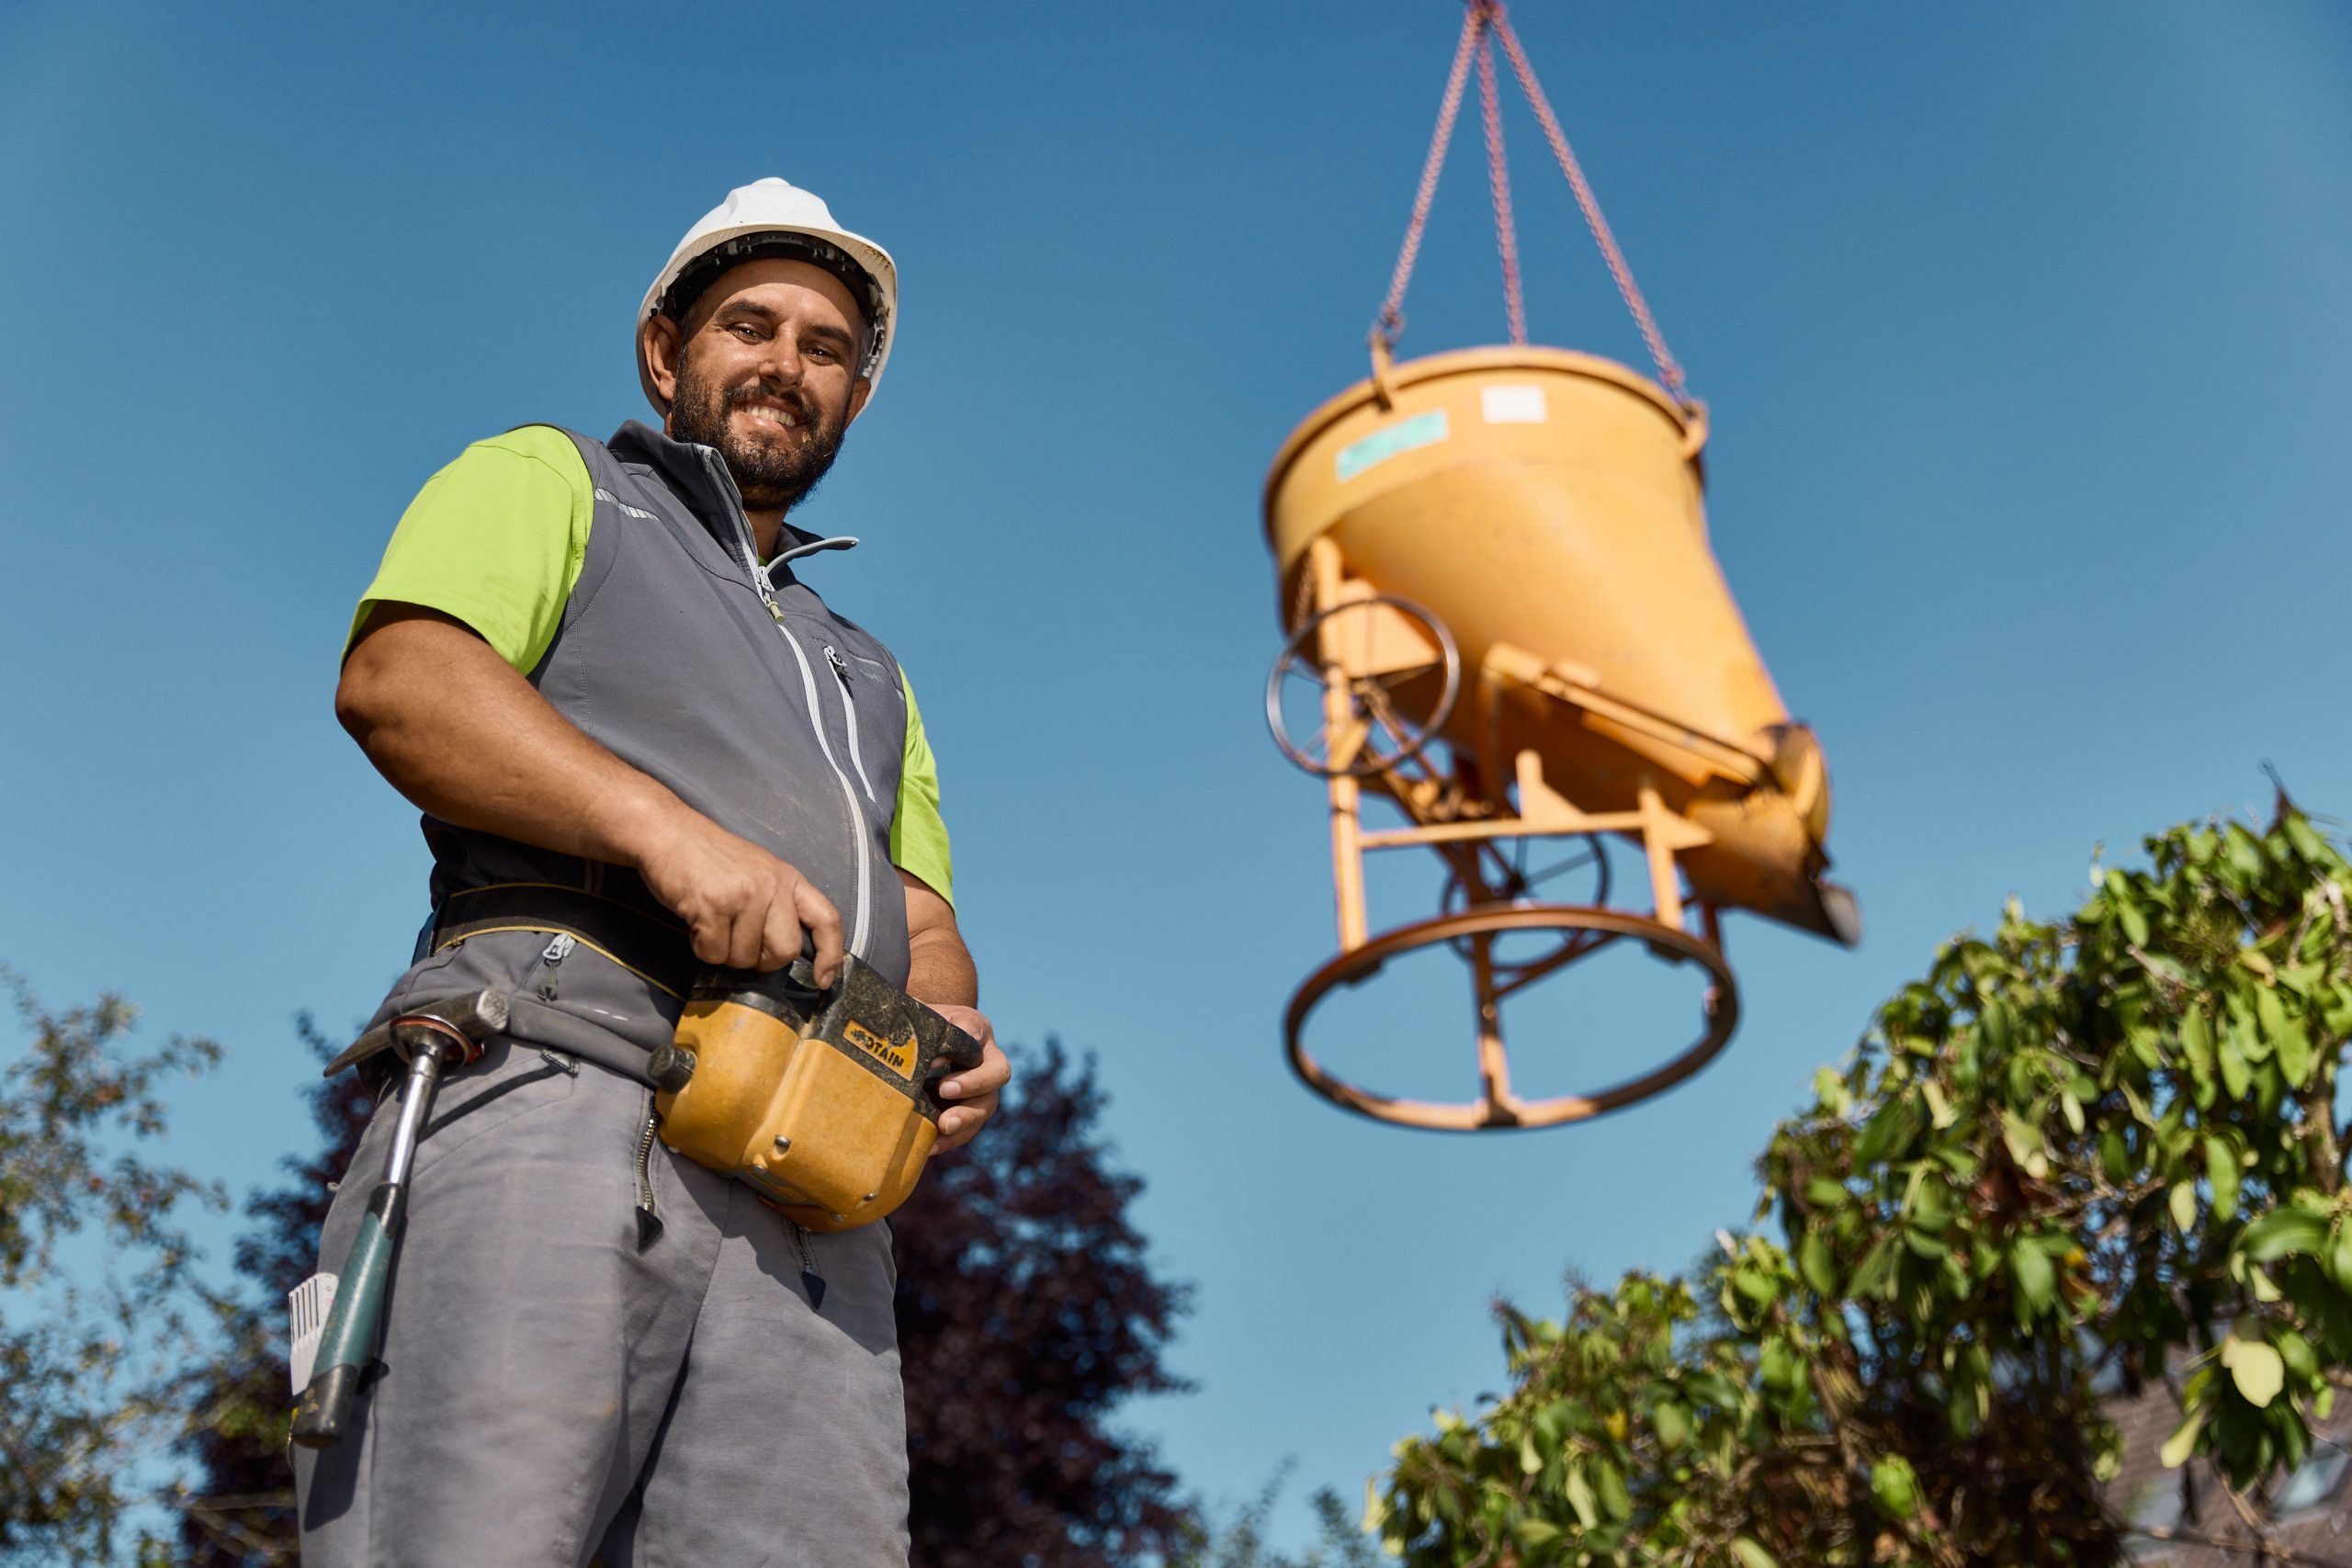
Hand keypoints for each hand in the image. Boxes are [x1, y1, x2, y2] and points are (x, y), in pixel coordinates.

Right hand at [629, 806, 844, 984]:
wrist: (668, 833)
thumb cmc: (711, 859)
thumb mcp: (758, 872)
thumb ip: (776, 906)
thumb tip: (783, 954)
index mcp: (789, 878)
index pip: (826, 919)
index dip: (831, 955)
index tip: (823, 980)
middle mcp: (773, 885)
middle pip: (784, 951)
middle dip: (760, 960)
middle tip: (738, 942)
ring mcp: (744, 895)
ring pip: (744, 958)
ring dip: (724, 951)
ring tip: (711, 922)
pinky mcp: (713, 906)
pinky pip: (714, 953)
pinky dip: (702, 947)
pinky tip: (696, 923)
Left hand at [930, 1005, 1006, 1152]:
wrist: (924, 1043)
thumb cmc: (927, 1026)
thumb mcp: (928, 1018)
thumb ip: (929, 1027)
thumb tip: (929, 1056)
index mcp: (978, 1034)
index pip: (976, 1032)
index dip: (964, 1044)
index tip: (936, 1057)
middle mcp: (987, 1064)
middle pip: (997, 1074)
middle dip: (973, 1084)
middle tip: (944, 1089)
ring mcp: (981, 1093)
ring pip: (985, 1108)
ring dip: (965, 1119)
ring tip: (943, 1126)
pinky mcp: (966, 1115)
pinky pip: (966, 1131)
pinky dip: (948, 1140)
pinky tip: (929, 1146)